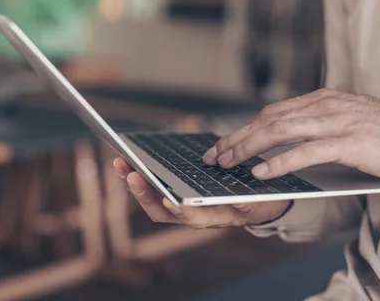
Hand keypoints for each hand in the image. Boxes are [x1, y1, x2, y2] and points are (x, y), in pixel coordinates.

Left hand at [113, 158, 289, 227]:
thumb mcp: (258, 202)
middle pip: (162, 210)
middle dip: (144, 193)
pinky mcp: (174, 193)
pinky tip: (128, 161)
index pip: (191, 218)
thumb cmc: (258, 201)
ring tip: (121, 162)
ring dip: (135, 182)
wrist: (257, 202)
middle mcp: (193, 215)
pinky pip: (152, 187)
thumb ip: (248, 203)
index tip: (169, 200)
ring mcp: (181, 206)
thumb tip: (240, 202)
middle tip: (131, 174)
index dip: (181, 211)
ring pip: (152, 199)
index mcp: (213, 218)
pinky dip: (140, 174)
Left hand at [203, 89, 379, 181]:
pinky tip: (260, 172)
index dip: (244, 128)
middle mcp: (324, 106)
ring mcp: (336, 122)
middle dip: (236, 138)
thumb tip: (286, 143)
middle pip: (267, 120)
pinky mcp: (349, 142)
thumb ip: (317, 126)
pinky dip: (279, 162)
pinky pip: (305, 152)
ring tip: (227, 163)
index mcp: (321, 100)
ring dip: (247, 148)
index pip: (271, 113)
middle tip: (214, 156)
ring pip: (279, 131)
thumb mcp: (345, 122)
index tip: (223, 143)